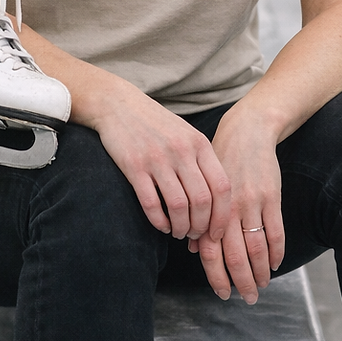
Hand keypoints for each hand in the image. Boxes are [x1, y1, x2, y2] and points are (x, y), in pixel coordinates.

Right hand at [92, 88, 231, 241]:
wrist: (119, 105)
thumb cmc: (156, 124)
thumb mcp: (186, 135)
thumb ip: (202, 161)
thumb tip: (217, 202)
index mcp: (199, 143)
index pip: (222, 187)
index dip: (222, 216)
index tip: (216, 232)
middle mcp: (181, 150)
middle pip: (202, 201)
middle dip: (201, 226)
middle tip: (194, 235)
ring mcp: (157, 158)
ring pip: (179, 206)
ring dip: (180, 227)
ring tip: (178, 232)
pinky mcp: (134, 166)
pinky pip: (152, 204)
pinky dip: (159, 222)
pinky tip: (161, 225)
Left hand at [190, 106, 284, 303]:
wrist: (247, 131)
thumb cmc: (222, 158)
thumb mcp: (204, 183)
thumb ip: (201, 217)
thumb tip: (195, 250)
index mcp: (211, 208)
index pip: (212, 252)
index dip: (217, 276)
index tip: (224, 294)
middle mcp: (229, 209)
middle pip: (236, 256)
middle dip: (242, 282)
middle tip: (248, 299)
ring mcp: (252, 203)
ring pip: (257, 248)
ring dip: (260, 272)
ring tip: (262, 286)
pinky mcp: (271, 196)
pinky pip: (276, 231)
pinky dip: (276, 251)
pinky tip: (275, 264)